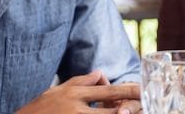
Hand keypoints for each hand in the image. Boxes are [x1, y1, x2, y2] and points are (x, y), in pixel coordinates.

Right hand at [16, 70, 141, 113]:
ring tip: (129, 113)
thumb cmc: (38, 109)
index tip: (144, 91)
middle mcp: (76, 109)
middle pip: (111, 111)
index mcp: (74, 94)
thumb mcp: (56, 91)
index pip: (108, 91)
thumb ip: (80, 82)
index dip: (128, 91)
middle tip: (146, 105)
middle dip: (129, 109)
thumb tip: (100, 74)